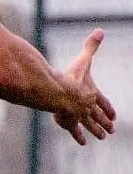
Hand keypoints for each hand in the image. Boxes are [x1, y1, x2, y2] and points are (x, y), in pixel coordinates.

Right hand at [54, 29, 116, 145]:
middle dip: (105, 123)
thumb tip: (100, 31)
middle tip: (112, 130)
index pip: (103, 102)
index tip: (114, 116)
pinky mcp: (68, 122)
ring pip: (90, 125)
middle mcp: (87, 106)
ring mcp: (78, 115)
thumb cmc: (71, 77)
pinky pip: (75, 131)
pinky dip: (79, 136)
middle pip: (99, 116)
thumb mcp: (83, 60)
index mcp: (91, 93)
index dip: (108, 108)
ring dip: (97, 131)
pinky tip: (83, 143)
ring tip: (103, 138)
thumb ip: (90, 47)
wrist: (58, 93)